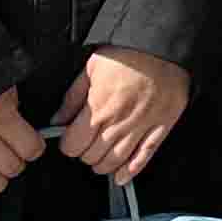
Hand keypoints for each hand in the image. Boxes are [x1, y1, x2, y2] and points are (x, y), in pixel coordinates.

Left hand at [49, 50, 190, 182]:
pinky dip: (132, 170)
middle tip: (88, 144)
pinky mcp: (162, 125)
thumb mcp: (91, 69)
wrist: (162, 44)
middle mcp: (119, 121)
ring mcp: (142, 125)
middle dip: (85, 153)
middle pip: (92, 157)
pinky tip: (122, 176)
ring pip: (116, 161)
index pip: (73, 145)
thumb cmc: (127, 53)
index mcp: (98, 107)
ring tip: (101, 158)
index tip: (71, 139)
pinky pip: (146, 155)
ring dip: (104, 165)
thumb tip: (58, 119)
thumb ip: (73, 98)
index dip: (69, 144)